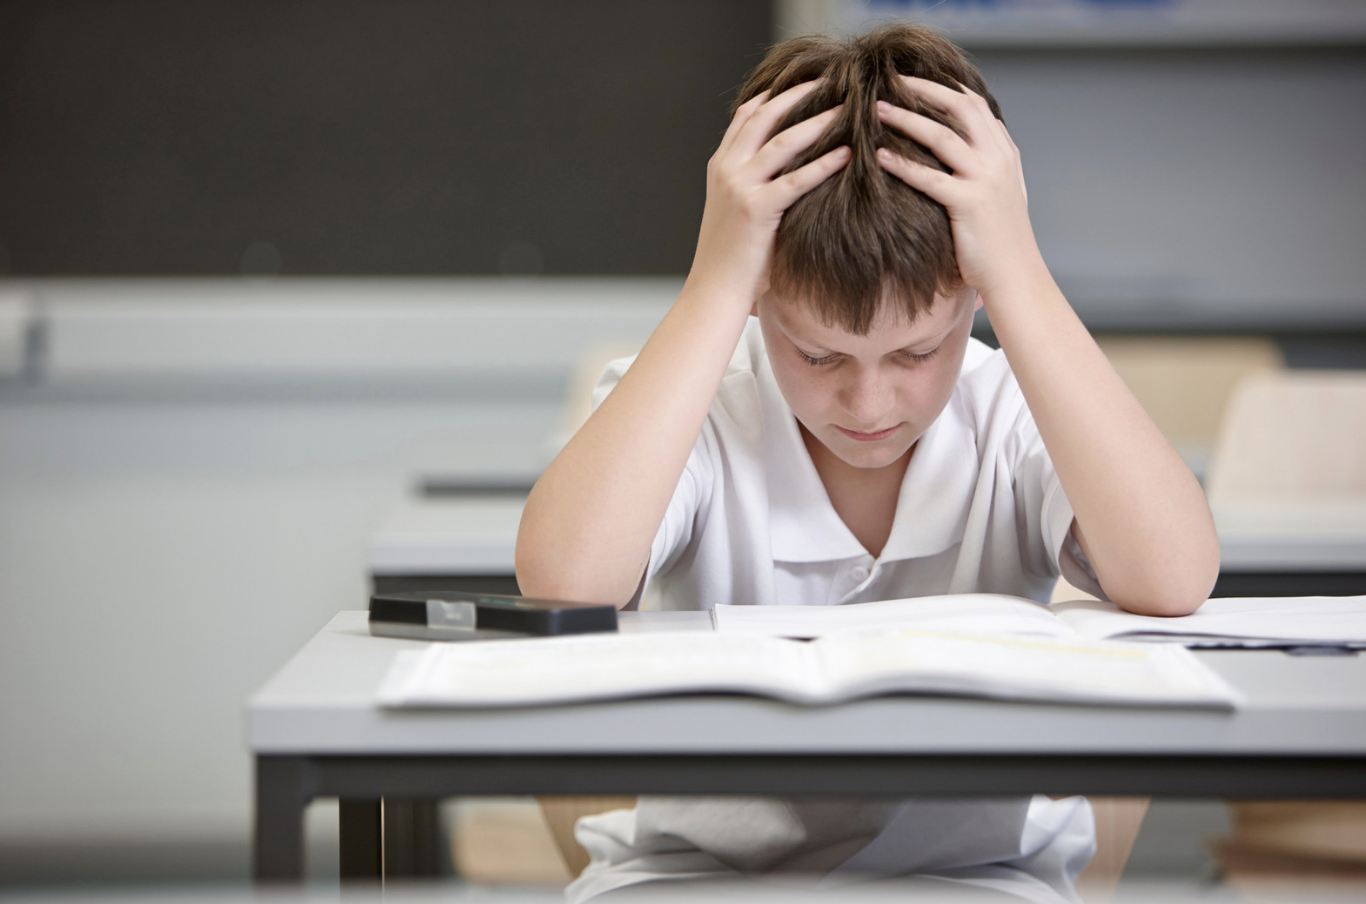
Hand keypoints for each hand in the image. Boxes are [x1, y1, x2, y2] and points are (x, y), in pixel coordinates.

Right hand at [690, 82, 850, 306]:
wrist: (715, 290)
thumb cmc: (733, 256)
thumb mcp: (735, 208)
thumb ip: (754, 181)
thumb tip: (788, 166)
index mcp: (721, 165)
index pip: (747, 114)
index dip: (777, 93)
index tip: (807, 80)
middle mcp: (726, 169)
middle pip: (765, 115)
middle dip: (800, 94)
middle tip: (832, 81)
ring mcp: (739, 187)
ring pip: (783, 141)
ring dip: (818, 121)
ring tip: (847, 108)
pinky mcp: (756, 209)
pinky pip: (796, 179)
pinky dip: (824, 163)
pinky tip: (847, 154)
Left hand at [875, 77, 1039, 299]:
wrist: (1016, 275)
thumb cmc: (1001, 240)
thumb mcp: (1001, 193)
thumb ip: (986, 166)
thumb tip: (960, 148)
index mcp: (1005, 153)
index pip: (975, 104)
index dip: (945, 87)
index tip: (915, 78)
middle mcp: (998, 159)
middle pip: (960, 107)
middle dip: (924, 89)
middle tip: (891, 81)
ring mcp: (986, 180)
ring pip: (942, 136)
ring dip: (906, 119)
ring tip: (877, 110)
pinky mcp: (969, 204)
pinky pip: (929, 178)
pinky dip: (902, 164)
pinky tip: (878, 156)